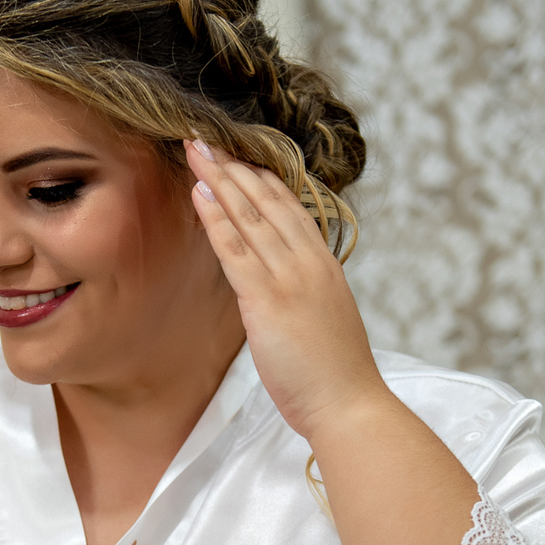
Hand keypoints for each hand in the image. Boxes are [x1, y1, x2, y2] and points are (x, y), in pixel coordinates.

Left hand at [185, 139, 381, 442]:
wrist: (348, 404)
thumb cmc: (336, 375)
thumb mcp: (325, 321)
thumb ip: (305, 296)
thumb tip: (280, 291)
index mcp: (325, 265)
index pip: (291, 209)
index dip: (262, 180)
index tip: (240, 159)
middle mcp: (309, 262)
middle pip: (268, 202)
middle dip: (235, 167)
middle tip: (207, 140)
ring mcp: (289, 277)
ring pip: (250, 216)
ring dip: (220, 180)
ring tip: (196, 152)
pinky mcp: (267, 298)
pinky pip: (235, 248)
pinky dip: (216, 218)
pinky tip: (199, 193)